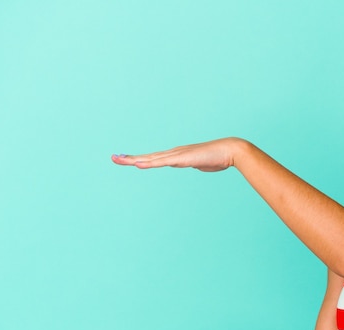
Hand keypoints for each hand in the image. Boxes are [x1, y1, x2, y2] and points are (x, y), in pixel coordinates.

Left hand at [111, 137, 245, 171]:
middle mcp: (174, 153)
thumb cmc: (218, 157)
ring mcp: (177, 155)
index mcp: (177, 156)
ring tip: (119, 159)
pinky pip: (161, 162)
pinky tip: (138, 164)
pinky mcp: (181, 158)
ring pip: (151, 158)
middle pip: (148, 157)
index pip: (155, 158)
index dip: (141, 159)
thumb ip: (195, 164)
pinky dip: (149, 163)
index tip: (128, 160)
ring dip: (134, 159)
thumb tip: (194, 164)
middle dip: (130, 158)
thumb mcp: (202, 164)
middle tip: (114, 158)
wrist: (229, 150)